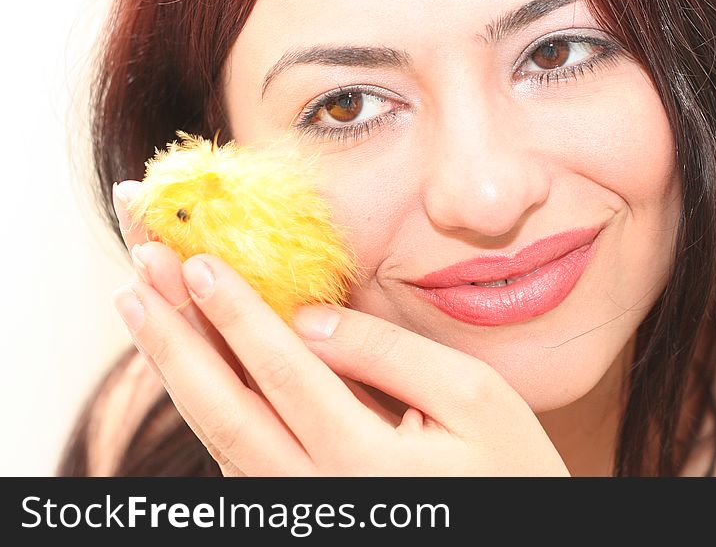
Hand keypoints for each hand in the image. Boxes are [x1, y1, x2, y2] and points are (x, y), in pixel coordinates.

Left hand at [110, 183, 569, 475]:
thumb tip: (310, 318)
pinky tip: (187, 361)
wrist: (515, 543)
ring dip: (177, 368)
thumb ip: (391, 355)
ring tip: (143, 308)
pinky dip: (203, 403)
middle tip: (138, 274)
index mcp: (365, 463)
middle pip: (226, 410)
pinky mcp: (297, 515)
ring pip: (219, 438)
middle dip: (175, 337)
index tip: (195, 258)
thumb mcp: (474, 398)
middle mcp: (317, 496)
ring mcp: (300, 512)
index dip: (235, 312)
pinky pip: (237, 458)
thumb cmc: (509, 471)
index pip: (283, 373)